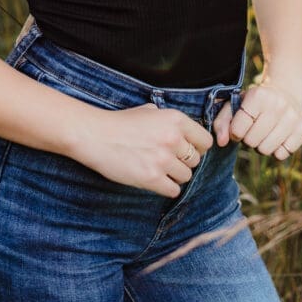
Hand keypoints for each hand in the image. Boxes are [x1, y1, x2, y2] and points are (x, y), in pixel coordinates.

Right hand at [74, 104, 213, 195]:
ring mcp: (163, 159)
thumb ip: (169, 121)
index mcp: (175, 119)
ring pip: (186, 176)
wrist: (96, 135)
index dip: (197, 147)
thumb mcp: (148, 111)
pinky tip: (154, 178)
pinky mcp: (152, 178)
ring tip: (157, 168)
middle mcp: (173, 138)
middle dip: (183, 161)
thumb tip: (185, 132)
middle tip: (166, 159)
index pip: (205, 141)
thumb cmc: (120, 123)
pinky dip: (166, 187)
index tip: (187, 149)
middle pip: (195, 160)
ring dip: (174, 175)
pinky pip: (174, 190)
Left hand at [212, 82, 301, 160]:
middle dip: (248, 139)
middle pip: (251, 142)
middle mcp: (278, 105)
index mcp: (258, 96)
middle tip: (253, 129)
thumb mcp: (236, 104)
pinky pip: (282, 155)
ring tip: (263, 133)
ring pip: (266, 150)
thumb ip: (222, 122)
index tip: (238, 127)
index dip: (235, 133)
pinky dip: (275, 150)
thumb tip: (221, 142)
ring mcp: (292, 118)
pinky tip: (276, 137)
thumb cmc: (256, 102)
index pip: (238, 129)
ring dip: (261, 146)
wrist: (287, 93)